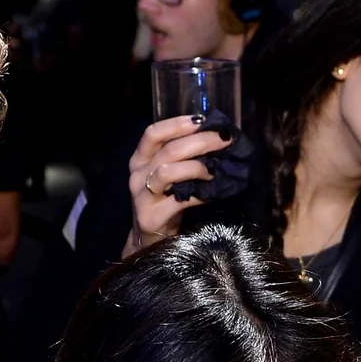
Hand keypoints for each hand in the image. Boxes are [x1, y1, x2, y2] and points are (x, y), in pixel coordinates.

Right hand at [125, 115, 232, 250]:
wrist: (149, 241)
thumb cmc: (164, 202)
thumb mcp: (166, 177)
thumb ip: (181, 158)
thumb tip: (214, 138)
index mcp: (140, 160)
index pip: (153, 133)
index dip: (177, 124)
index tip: (202, 120)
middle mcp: (137, 175)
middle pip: (168, 150)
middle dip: (199, 141)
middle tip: (223, 140)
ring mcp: (142, 196)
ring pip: (167, 172)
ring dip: (196, 167)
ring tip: (215, 169)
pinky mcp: (151, 217)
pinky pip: (178, 201)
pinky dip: (199, 194)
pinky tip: (212, 193)